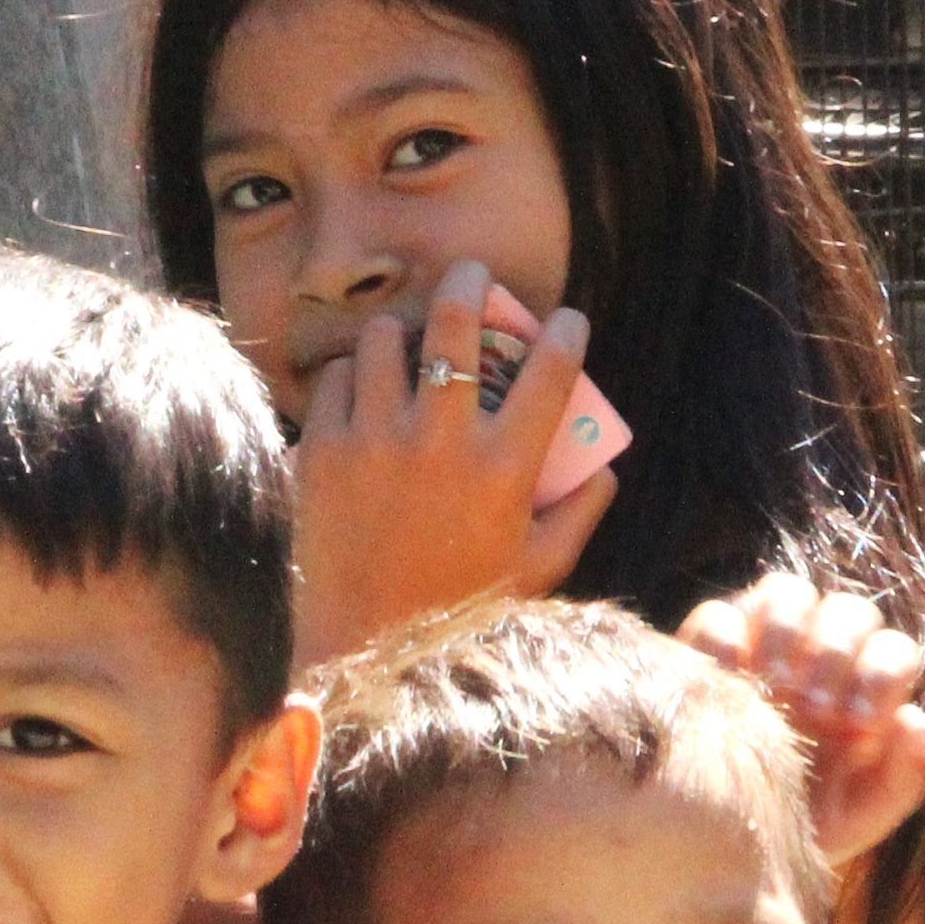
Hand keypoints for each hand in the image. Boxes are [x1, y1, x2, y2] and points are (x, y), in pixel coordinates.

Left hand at [289, 263, 620, 669]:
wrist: (359, 650)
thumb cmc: (455, 615)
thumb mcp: (537, 572)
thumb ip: (578, 516)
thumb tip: (603, 467)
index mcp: (503, 468)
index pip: (549, 372)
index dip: (566, 333)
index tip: (568, 320)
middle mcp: (439, 441)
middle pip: (457, 323)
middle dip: (471, 282)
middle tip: (473, 273)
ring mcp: (374, 441)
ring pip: (383, 339)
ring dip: (400, 330)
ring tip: (404, 338)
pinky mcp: (321, 451)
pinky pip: (334, 379)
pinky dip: (349, 373)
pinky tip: (359, 385)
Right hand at [677, 572, 924, 867]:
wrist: (723, 846)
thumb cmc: (802, 826)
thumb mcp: (859, 818)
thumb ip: (903, 778)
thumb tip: (913, 720)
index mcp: (869, 687)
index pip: (893, 651)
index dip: (882, 676)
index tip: (858, 723)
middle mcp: (823, 652)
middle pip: (848, 611)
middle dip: (834, 653)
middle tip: (812, 707)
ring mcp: (765, 638)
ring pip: (787, 592)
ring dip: (784, 632)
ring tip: (771, 686)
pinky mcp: (709, 643)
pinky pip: (719, 614)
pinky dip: (724, 638)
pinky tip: (727, 681)